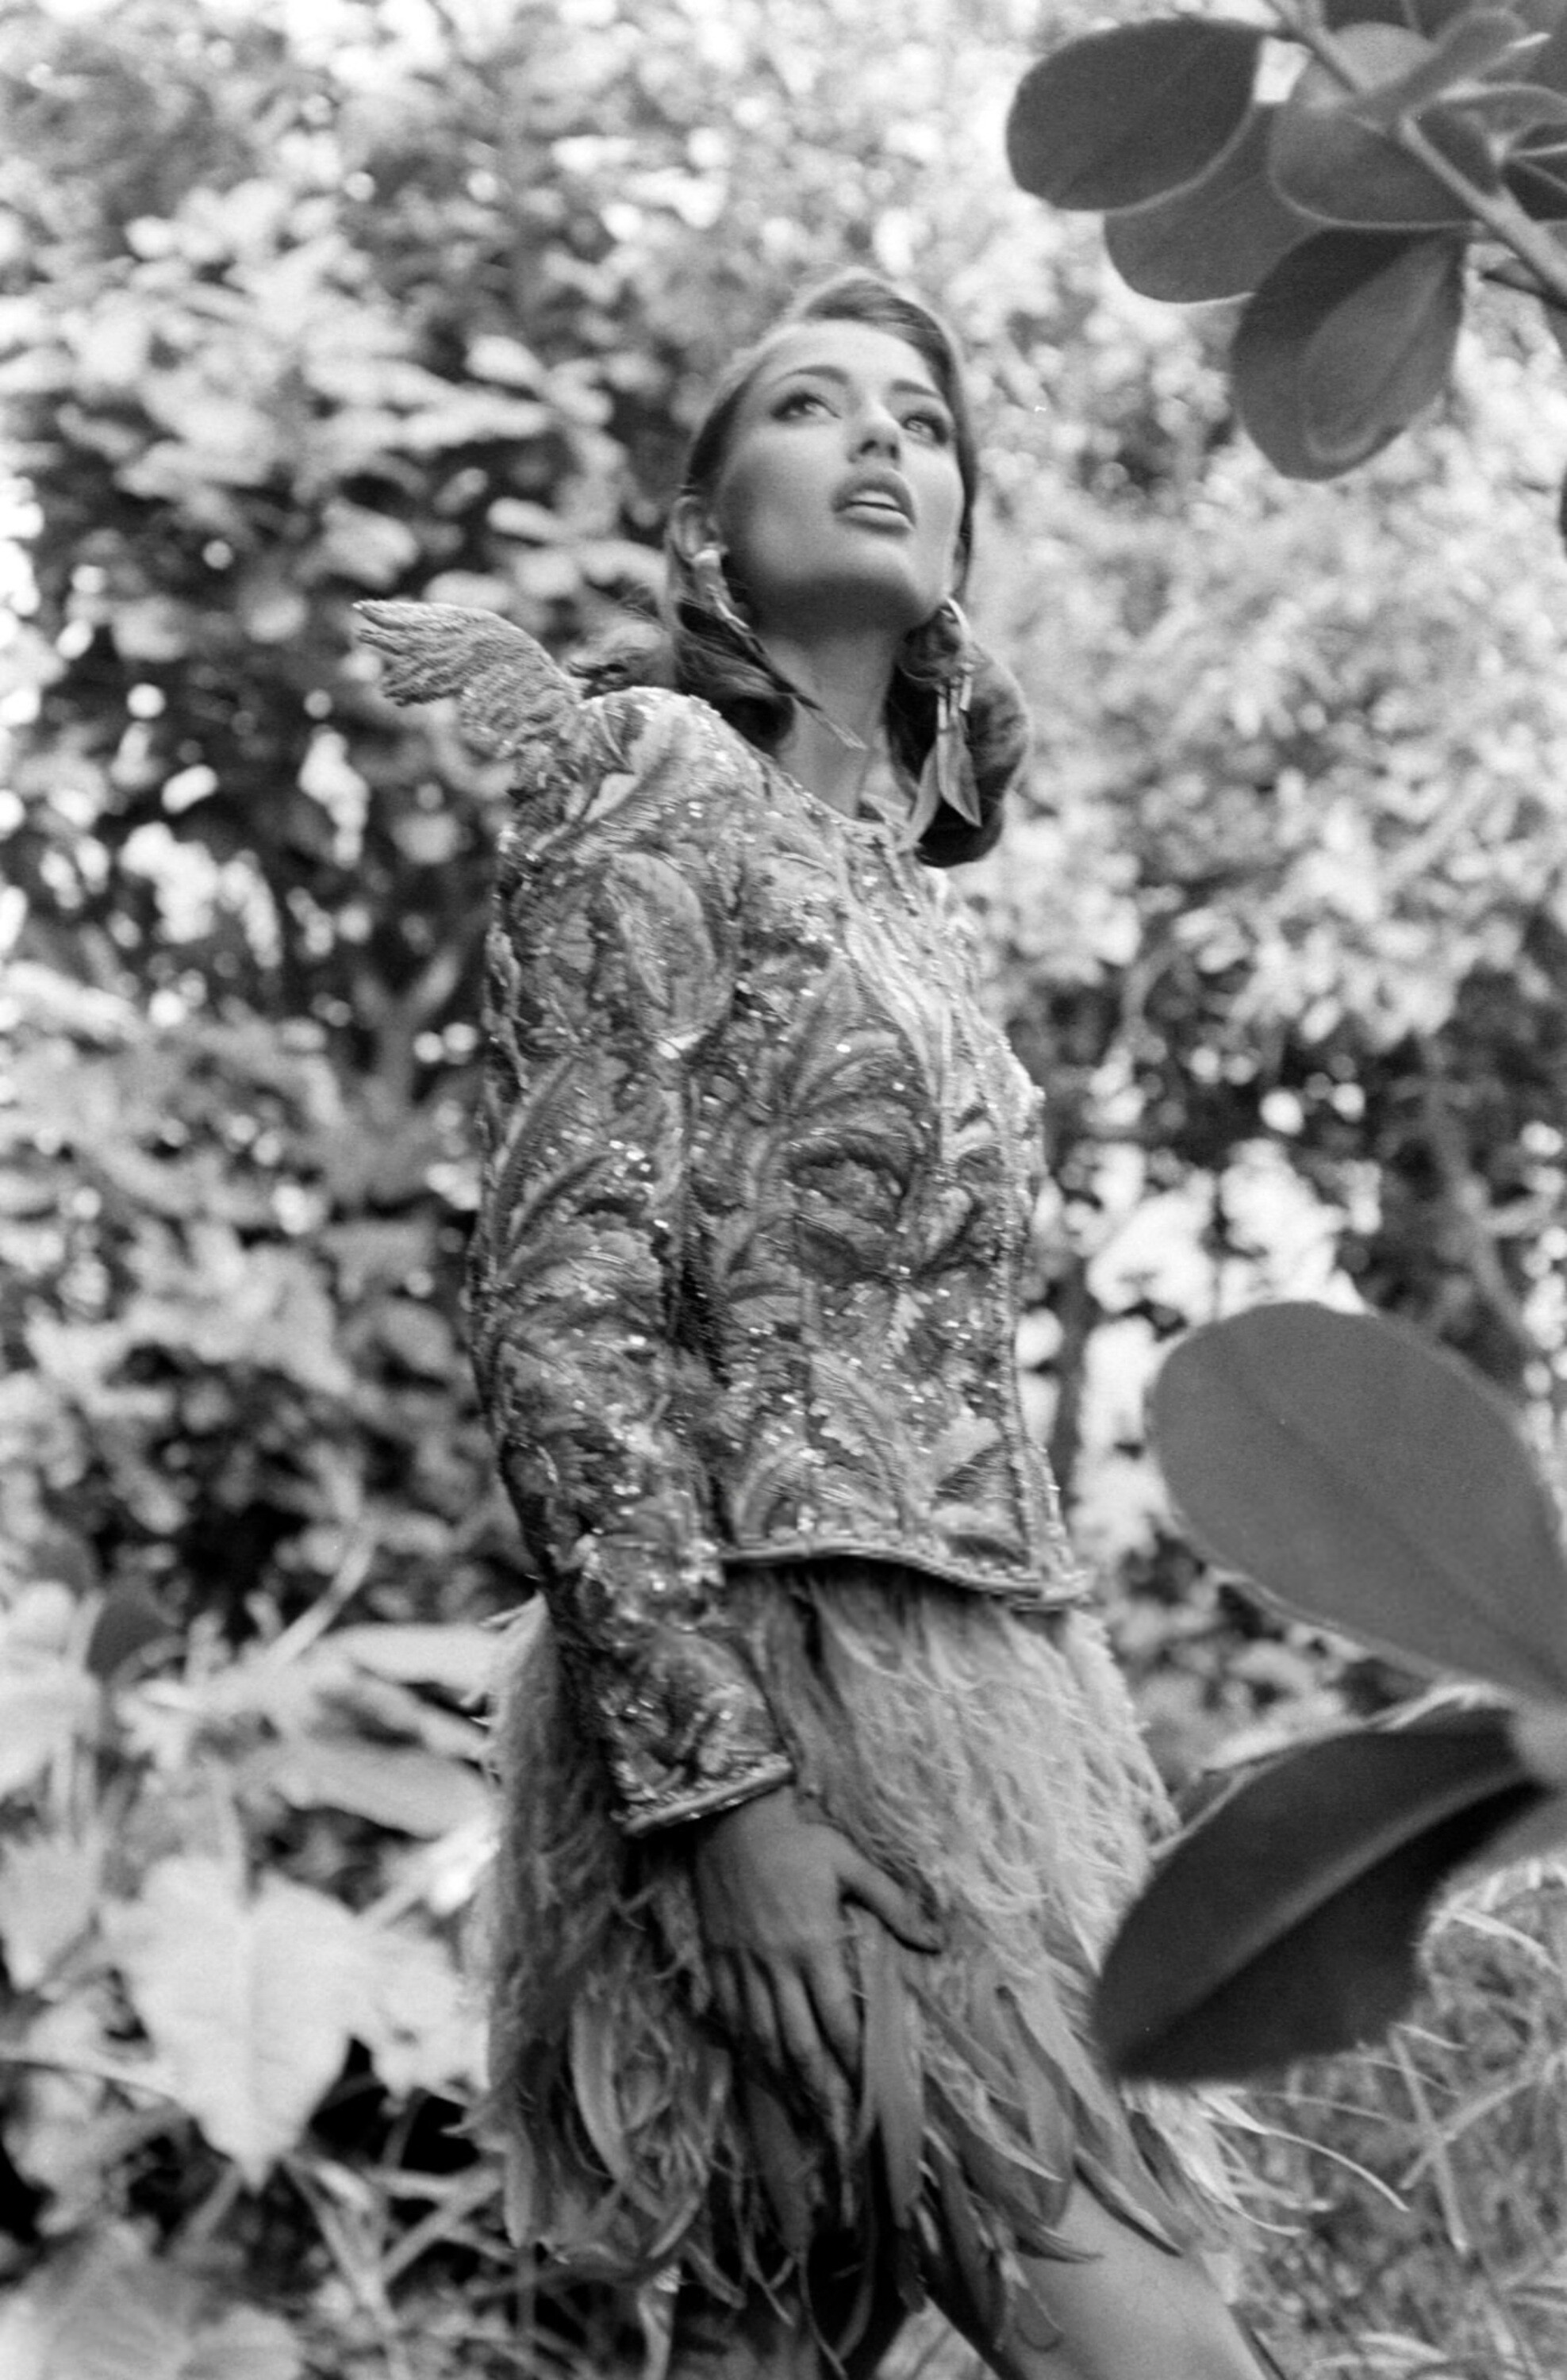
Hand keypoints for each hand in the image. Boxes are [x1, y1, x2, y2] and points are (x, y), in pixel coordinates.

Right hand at [690, 1784, 940, 2146]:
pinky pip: (728, 2014)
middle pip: (798, 2042)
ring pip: (761, 2038)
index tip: (870, 2097)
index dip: (854, 2062)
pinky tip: (756, 2069)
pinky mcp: (717, 1958)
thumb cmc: (795, 1838)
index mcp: (813, 1944)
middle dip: (820, 2091)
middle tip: (837, 2131)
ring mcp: (742, 1965)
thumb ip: (894, 1903)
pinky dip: (743, 2047)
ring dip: (782, 2081)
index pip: (837, 2018)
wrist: (728, 1816)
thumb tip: (935, 1941)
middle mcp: (776, 1964)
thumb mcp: (850, 1862)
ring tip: (801, 2116)